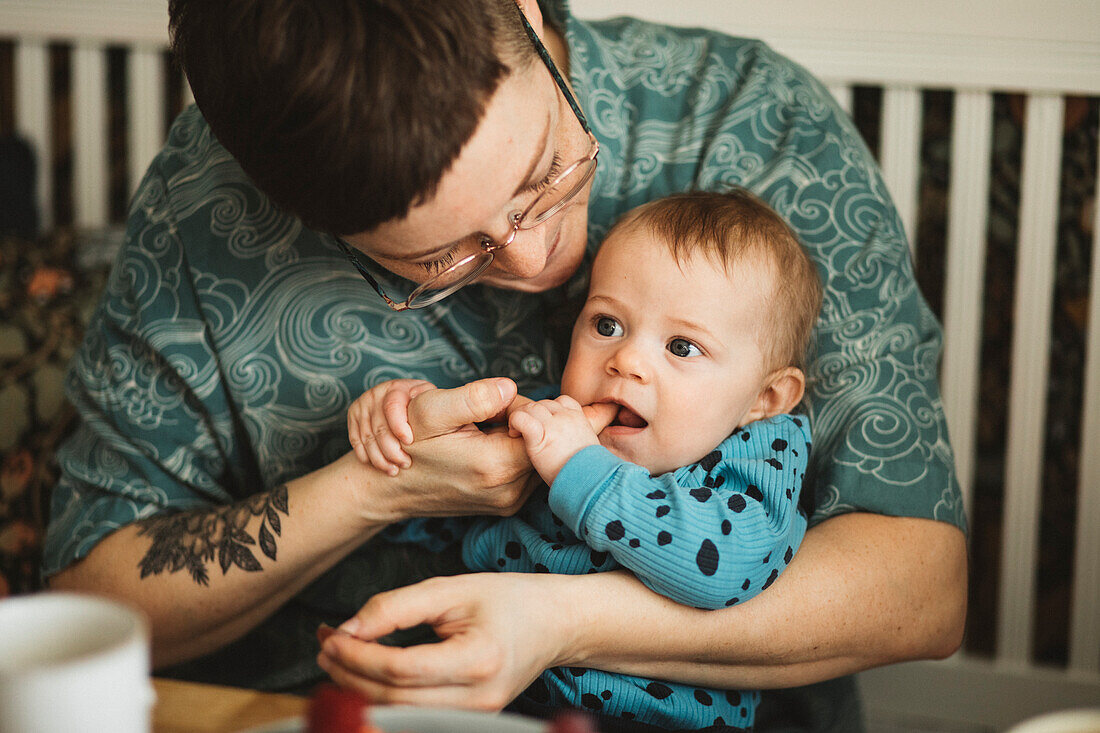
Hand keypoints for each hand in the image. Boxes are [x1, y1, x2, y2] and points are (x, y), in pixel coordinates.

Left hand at [317, 573, 574, 709]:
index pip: (400, 670)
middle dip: (349, 673)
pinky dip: (381, 696)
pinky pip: (413, 714)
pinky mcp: (468, 719)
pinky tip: (364, 673)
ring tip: (337, 656)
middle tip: (324, 644)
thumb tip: (348, 628)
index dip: (357, 655)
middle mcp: (478, 699)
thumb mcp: (452, 589)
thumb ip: (397, 607)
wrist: (555, 623)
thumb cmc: (509, 600)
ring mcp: (475, 716)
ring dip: (358, 688)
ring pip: (397, 714)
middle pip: (392, 699)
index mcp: (478, 660)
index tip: (330, 634)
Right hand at [347, 379, 435, 474]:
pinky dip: (366, 456)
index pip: (392, 408)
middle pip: (379, 428)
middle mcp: (375, 394)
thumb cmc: (420, 402)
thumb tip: (427, 403)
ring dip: (380, 458)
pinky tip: (379, 465)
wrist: (401, 395)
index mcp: (396, 388)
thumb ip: (432, 400)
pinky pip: (355, 440)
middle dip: (392, 451)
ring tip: (394, 470)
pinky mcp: (353, 415)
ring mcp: (362, 404)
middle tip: (406, 464)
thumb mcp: (429, 396)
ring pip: (367, 438)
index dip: (399, 427)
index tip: (410, 442)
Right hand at [357, 378, 537, 521]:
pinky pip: (525, 472)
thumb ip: (475, 396)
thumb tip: (511, 388)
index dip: (522, 410)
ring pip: (534, 458)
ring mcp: (508, 503)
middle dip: (522, 424)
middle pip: (539, 444)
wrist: (391, 488)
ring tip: (486, 434)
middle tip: (491, 417)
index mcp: (496, 465)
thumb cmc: (409, 445)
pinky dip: (513, 456)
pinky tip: (488, 449)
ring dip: (518, 440)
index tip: (496, 407)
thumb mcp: (432, 410)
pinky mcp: (506, 506)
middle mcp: (508, 491)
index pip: (539, 427)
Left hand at [508, 396, 617, 483]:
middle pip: (542, 403)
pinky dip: (514, 422)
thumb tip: (565, 441)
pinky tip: (514, 433)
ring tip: (518, 433)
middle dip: (532, 415)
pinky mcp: (540, 436)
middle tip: (527, 431)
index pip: (561, 401)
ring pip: (531, 408)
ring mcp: (553, 425)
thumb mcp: (587, 447)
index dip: (549, 410)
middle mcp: (566, 417)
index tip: (544, 425)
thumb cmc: (586, 471)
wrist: (589, 480)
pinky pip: (521, 418)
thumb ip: (575, 436)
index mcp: (578, 418)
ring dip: (521, 417)